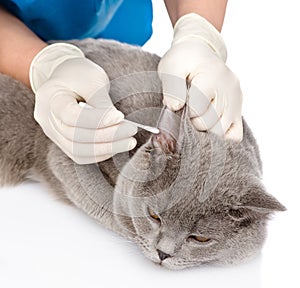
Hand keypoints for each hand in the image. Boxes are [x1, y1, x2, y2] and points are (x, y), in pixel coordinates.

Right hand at [30, 43, 136, 163]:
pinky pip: (81, 155)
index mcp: (51, 98)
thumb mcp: (92, 79)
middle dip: (108, 136)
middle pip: (76, 137)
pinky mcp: (63, 142)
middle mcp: (47, 120)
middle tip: (131, 130)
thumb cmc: (80, 74)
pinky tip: (116, 146)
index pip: (72, 116)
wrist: (66, 78)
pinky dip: (100, 153)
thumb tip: (118, 123)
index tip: (120, 116)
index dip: (98, 120)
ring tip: (129, 141)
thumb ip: (102, 102)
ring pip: (78, 151)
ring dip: (107, 148)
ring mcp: (53, 134)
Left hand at [158, 13, 242, 140]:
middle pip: (209, 124)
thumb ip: (172, 87)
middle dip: (193, 123)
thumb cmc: (184, 60)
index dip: (183, 112)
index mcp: (212, 77)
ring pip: (221, 132)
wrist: (200, 52)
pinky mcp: (238, 109)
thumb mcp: (171, 67)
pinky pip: (235, 134)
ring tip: (197, 117)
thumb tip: (175, 107)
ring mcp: (236, 101)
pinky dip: (221, 136)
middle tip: (186, 112)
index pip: (196, 110)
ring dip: (205, 130)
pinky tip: (210, 126)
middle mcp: (229, 90)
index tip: (179, 105)